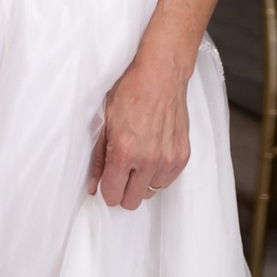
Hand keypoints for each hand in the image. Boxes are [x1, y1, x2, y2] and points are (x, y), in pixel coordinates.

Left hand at [86, 52, 190, 211]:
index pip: (113, 195)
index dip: (107, 190)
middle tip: (121, 172)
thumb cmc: (131, 91)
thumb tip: (93, 185)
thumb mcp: (105, 121)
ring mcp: (168, 160)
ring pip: (150, 193)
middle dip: (123, 190)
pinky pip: (167, 181)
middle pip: (132, 201)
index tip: (107, 181)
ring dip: (142, 182)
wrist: (161, 74)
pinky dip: (158, 174)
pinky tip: (152, 154)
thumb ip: (98, 157)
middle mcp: (148, 160)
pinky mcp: (183, 156)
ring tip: (138, 159)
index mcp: (124, 151)